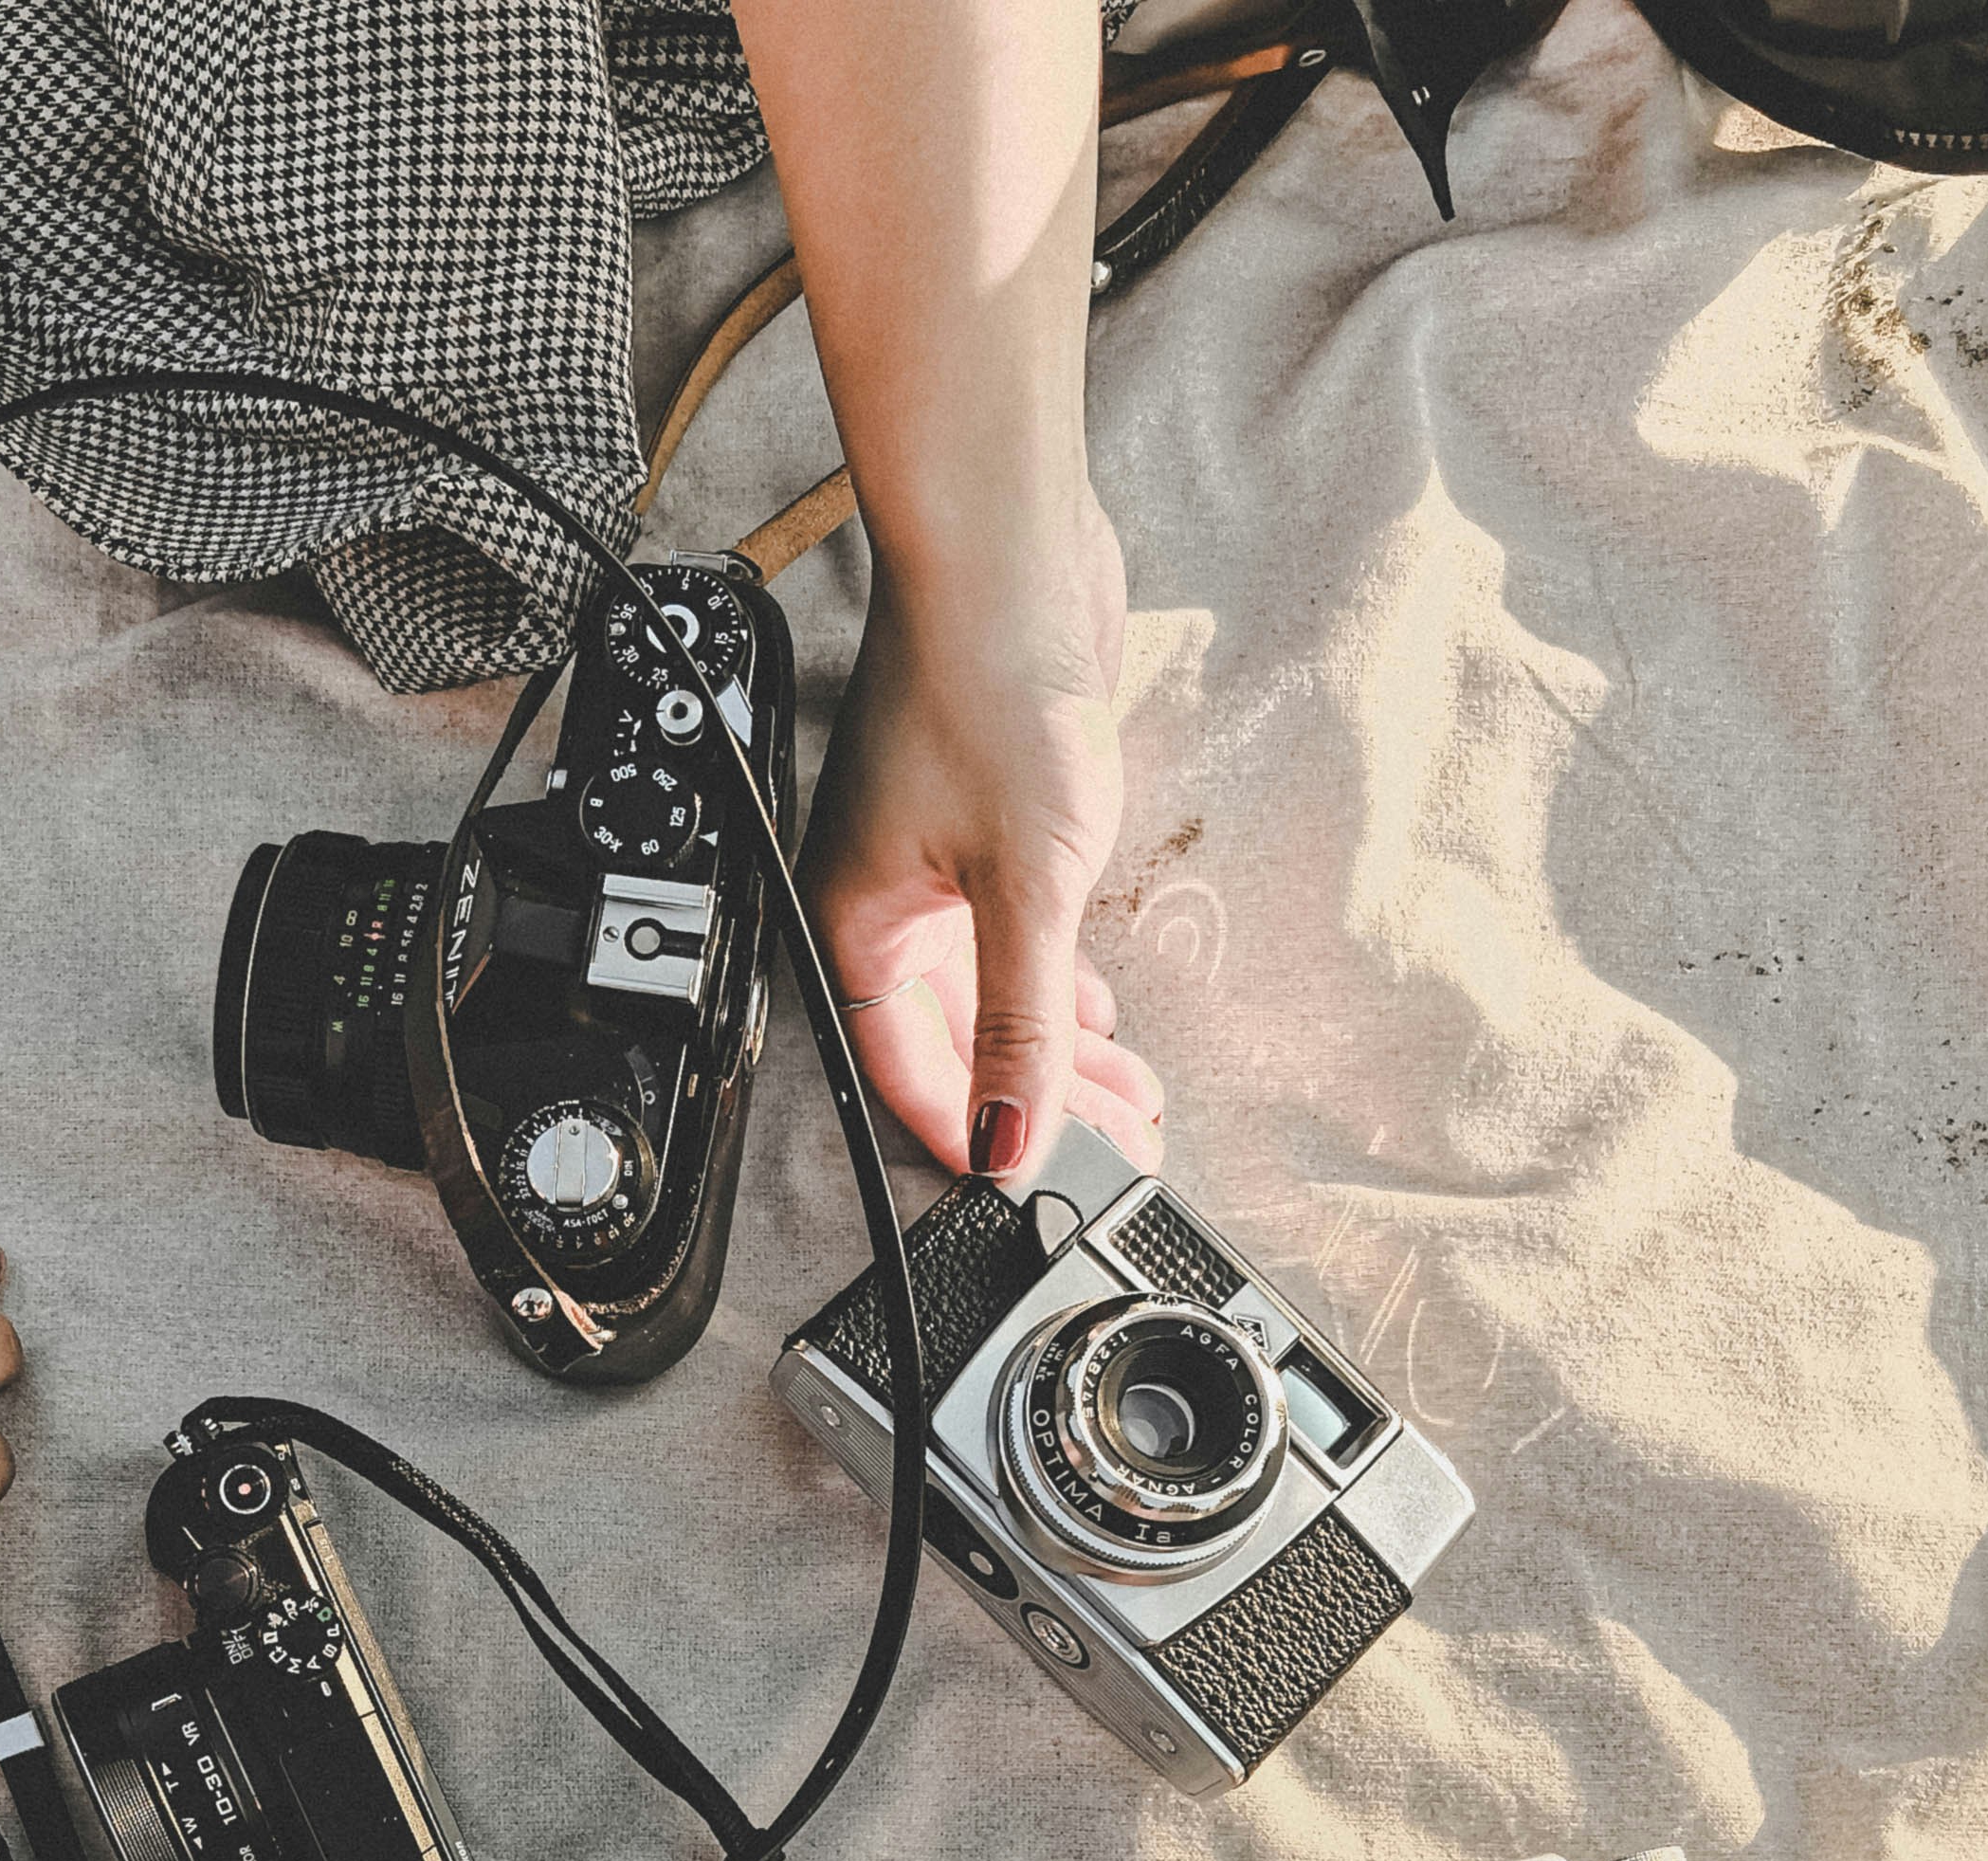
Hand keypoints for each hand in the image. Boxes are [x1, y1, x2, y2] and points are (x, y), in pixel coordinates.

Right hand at [806, 525, 1165, 1184]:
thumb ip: (1023, 1025)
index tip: (1035, 1183)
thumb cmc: (987, 683)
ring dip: (1057, 1052)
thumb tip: (1012, 1138)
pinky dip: (1056, 988)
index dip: (975, 1136)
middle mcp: (886, 907)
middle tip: (1115, 1150)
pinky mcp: (986, 830)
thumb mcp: (1026, 884)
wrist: (1010, 550)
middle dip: (1038, 1103)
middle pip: (959, 1044)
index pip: (909, 1073)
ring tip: (1127, 1100)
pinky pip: (1015, 942)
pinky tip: (1096, 1020)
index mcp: (860, 928)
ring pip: (994, 996)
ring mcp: (935, 868)